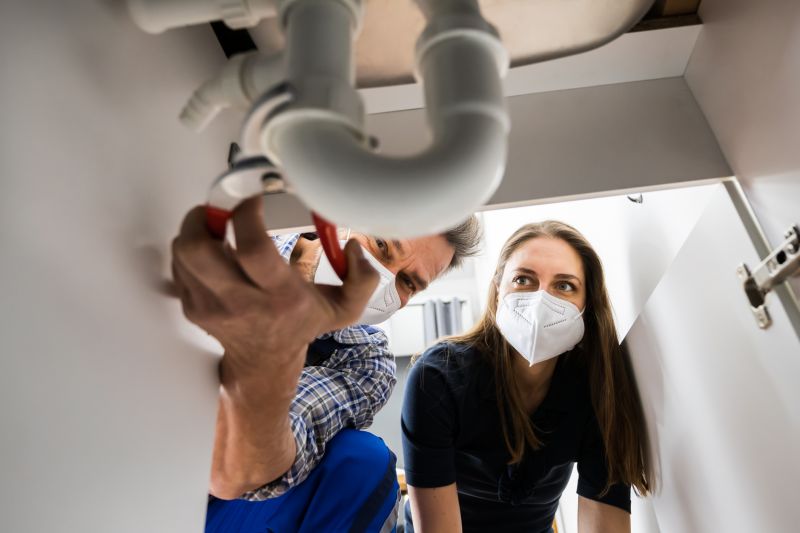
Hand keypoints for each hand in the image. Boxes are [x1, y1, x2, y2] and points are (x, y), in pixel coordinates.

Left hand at [171, 196, 378, 369]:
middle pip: (199, 250)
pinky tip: (212, 249)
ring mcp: (210, 307)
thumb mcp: (343, 308)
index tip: (253, 199)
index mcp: (279, 297)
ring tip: (216, 224)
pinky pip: (180, 265)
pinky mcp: (192, 307)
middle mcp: (240, 302)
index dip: (246, 214)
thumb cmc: (300, 325)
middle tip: (220, 206)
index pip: (252, 248)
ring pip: (183, 253)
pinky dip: (191, 249)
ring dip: (195, 228)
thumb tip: (353, 248)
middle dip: (204, 216)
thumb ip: (362, 278)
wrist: (265, 362)